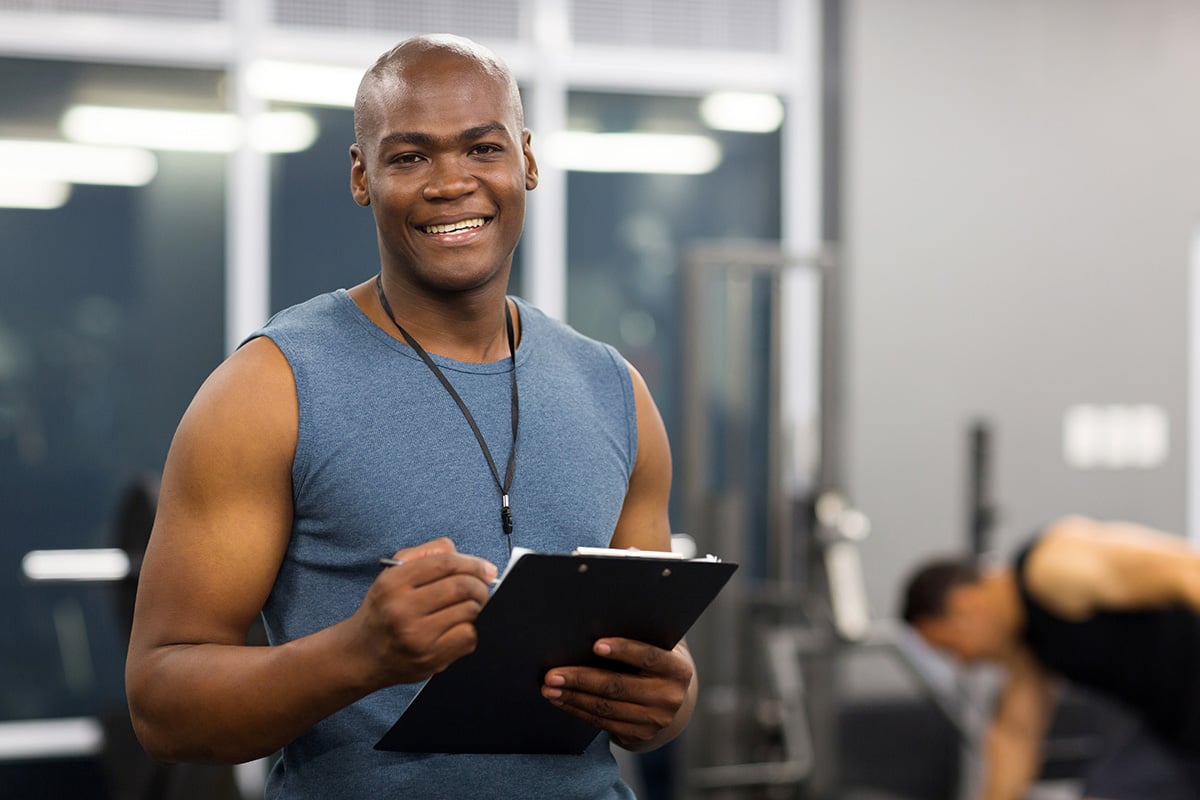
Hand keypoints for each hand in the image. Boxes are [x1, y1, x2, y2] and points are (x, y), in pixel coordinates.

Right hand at [350, 537, 497, 688]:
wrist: (362, 655)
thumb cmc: (384, 610)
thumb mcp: (392, 574)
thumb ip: (427, 554)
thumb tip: (466, 557)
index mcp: (393, 583)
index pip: (445, 563)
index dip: (473, 563)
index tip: (486, 568)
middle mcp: (402, 609)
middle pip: (461, 586)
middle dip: (480, 585)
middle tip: (481, 588)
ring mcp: (417, 636)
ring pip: (469, 611)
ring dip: (477, 607)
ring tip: (468, 607)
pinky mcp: (430, 659)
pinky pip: (468, 637)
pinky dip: (471, 630)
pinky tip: (458, 627)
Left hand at [541, 638, 694, 749]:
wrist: (672, 697)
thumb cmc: (654, 660)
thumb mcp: (658, 645)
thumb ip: (640, 634)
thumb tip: (598, 619)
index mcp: (677, 669)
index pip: (649, 656)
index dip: (623, 650)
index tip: (595, 644)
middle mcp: (670, 697)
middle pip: (619, 686)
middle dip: (581, 679)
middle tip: (552, 674)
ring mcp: (655, 720)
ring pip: (606, 707)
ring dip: (573, 697)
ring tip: (549, 687)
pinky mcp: (639, 734)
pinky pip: (603, 722)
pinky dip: (578, 710)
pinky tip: (561, 700)